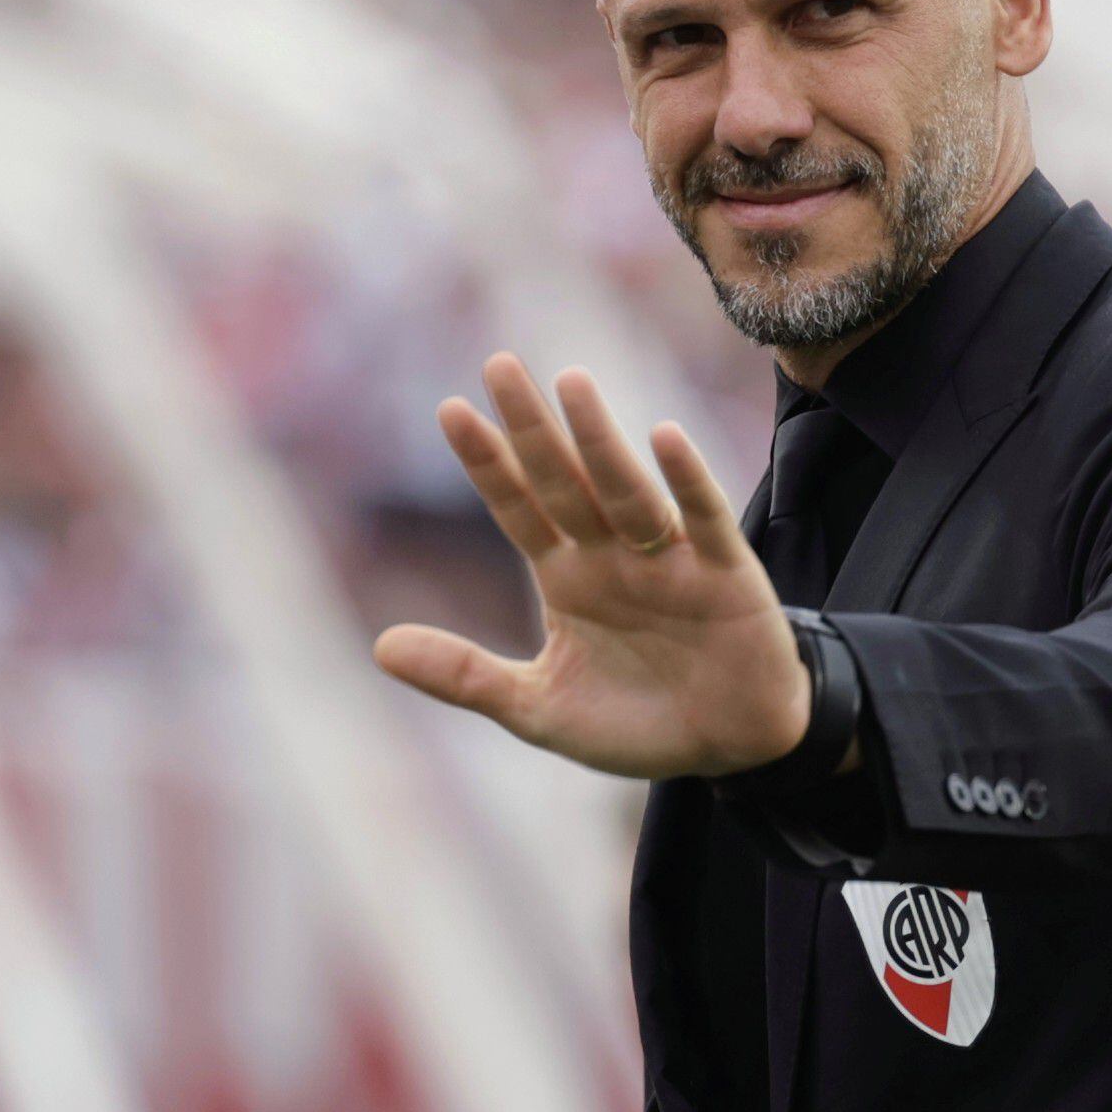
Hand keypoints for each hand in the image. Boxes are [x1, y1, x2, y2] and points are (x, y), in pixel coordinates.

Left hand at [373, 355, 809, 779]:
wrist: (732, 748)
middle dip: (531, 427)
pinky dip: (686, 480)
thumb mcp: (539, 710)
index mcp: (568, 580)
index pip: (518, 508)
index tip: (450, 410)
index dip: (487, 463)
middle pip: (564, 482)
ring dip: (599, 440)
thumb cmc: (637, 724)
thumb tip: (379, 646)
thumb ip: (466, 676)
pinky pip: (704, 519)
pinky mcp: (726, 575)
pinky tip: (665, 437)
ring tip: (570, 383)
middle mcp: (613, 556)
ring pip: (626, 490)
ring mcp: (670, 560)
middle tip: (498, 364)